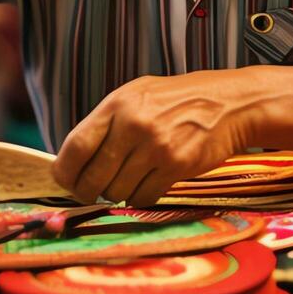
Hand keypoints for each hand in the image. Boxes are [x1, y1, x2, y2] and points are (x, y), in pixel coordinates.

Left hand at [52, 71, 257, 206]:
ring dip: (117, 194)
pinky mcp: (176, 166)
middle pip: (93, 177)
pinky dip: (141, 197)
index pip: (75, 147)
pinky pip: (143, 197)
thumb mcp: (136, 96)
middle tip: (93, 191)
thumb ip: (105, 123)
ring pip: (117, 192)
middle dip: (88, 191)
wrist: (228, 104)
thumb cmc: (175, 101)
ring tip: (129, 180)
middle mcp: (133, 125)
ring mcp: (156, 147)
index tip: (66, 181)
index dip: (64, 172)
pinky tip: (149, 183)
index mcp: (117, 105)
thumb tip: (72, 160)